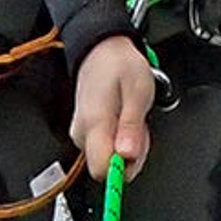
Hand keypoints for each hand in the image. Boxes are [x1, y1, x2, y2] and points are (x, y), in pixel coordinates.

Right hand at [69, 35, 154, 181]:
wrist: (101, 49)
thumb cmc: (120, 66)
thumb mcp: (138, 92)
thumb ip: (132, 127)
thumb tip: (128, 156)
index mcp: (94, 122)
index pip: (102, 170)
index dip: (124, 167)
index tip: (136, 149)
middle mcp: (83, 131)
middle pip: (106, 168)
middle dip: (129, 156)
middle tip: (138, 129)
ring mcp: (81, 132)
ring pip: (106, 160)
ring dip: (126, 148)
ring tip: (132, 120)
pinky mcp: (84, 132)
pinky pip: (104, 150)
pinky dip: (119, 141)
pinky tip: (124, 122)